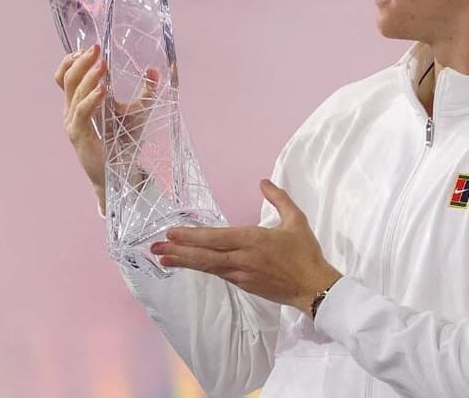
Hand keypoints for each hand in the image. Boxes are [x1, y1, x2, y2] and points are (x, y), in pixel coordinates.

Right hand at [54, 44, 158, 213]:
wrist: (120, 174)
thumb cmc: (125, 143)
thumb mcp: (138, 113)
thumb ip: (145, 93)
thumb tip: (155, 71)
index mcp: (80, 102)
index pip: (65, 76)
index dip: (72, 60)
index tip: (90, 48)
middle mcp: (72, 110)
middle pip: (67, 78)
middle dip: (81, 61)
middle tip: (97, 49)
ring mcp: (73, 122)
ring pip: (73, 91)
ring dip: (89, 76)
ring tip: (103, 65)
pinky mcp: (78, 135)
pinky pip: (82, 112)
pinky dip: (91, 98)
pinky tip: (104, 90)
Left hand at [150, 179, 342, 313]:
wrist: (313, 288)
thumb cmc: (305, 253)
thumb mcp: (296, 220)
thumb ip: (279, 199)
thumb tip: (263, 181)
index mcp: (253, 241)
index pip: (216, 238)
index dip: (192, 236)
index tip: (172, 232)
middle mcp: (242, 259)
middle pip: (204, 255)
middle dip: (178, 250)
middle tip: (155, 246)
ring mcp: (241, 275)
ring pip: (207, 267)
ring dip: (184, 261)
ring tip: (162, 257)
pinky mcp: (243, 285)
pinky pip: (217, 273)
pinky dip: (200, 268)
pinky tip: (189, 264)